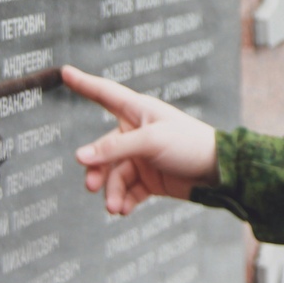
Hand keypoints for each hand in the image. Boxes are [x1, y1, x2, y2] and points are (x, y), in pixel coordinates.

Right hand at [63, 65, 218, 213]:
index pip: (104, 93)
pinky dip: (124, 200)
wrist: (219, 172)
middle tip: (91, 186)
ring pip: (114, 175)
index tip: (65, 71)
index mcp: (138, 111)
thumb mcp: (150, 142)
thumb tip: (81, 157)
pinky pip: (128, 190)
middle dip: (96, 169)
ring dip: (112, 192)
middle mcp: (137, 132)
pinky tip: (123, 210)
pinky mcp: (150, 178)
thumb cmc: (189, 144)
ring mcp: (142, 156)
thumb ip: (114, 150)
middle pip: (103, 149)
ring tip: (115, 207)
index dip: (84, 84)